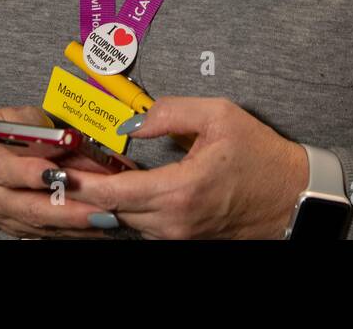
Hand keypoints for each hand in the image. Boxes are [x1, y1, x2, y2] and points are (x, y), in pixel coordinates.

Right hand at [0, 105, 117, 238]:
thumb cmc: (14, 131)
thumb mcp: (27, 120)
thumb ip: (49, 133)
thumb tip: (81, 144)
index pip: (6, 170)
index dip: (32, 173)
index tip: (61, 175)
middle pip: (28, 208)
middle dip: (66, 211)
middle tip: (96, 210)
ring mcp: (5, 216)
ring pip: (42, 225)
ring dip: (76, 224)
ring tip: (107, 219)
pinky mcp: (19, 228)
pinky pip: (49, 233)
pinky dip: (75, 230)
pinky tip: (100, 224)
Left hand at [67, 97, 309, 239]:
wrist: (292, 196)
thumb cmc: (259, 155)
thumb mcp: (219, 117)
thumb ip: (170, 112)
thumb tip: (132, 121)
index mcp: (181, 191)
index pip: (115, 192)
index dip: (82, 182)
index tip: (60, 170)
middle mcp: (175, 222)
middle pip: (112, 209)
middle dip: (86, 188)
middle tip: (65, 164)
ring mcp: (179, 235)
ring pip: (126, 219)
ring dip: (106, 197)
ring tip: (87, 170)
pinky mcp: (184, 239)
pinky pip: (144, 224)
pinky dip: (127, 206)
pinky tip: (120, 184)